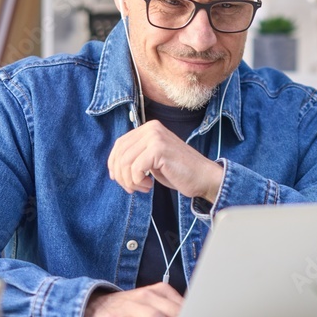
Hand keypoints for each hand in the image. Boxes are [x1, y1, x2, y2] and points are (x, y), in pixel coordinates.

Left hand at [108, 120, 222, 201]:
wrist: (203, 177)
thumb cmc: (178, 171)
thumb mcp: (152, 160)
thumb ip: (136, 155)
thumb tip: (113, 166)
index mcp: (148, 128)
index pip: (119, 144)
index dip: (114, 164)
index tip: (119, 179)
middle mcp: (151, 128)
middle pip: (120, 153)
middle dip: (121, 176)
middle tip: (132, 188)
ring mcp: (155, 136)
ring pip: (125, 162)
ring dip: (130, 181)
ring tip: (143, 187)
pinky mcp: (159, 148)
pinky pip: (135, 168)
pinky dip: (138, 182)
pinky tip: (149, 186)